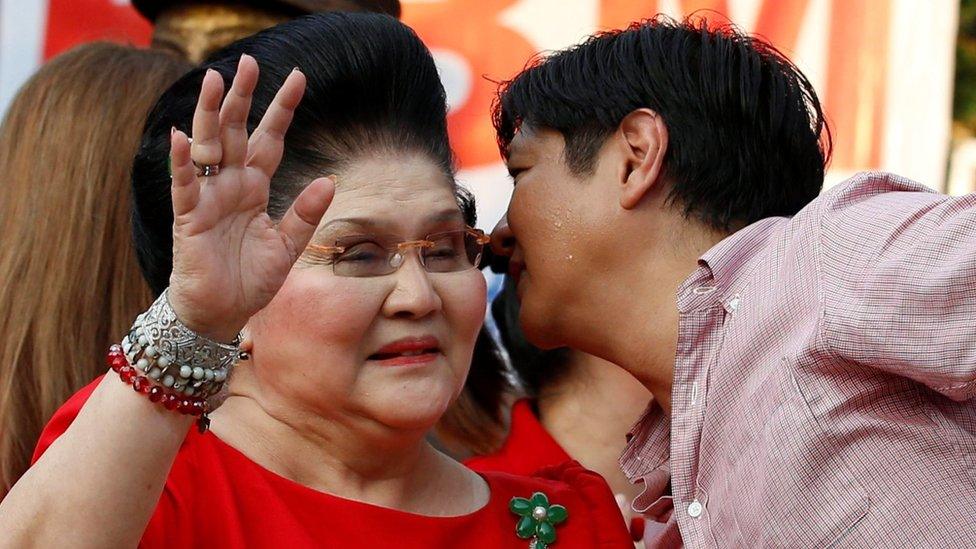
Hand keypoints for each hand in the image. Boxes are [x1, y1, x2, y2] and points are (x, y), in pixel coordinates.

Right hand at [167, 55, 334, 341]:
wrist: (222, 312)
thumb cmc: (252, 279)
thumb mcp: (289, 245)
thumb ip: (306, 213)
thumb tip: (329, 180)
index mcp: (255, 187)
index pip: (270, 139)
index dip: (282, 109)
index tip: (298, 78)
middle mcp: (231, 185)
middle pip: (237, 132)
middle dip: (244, 98)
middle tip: (251, 62)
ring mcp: (208, 198)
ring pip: (208, 147)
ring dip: (210, 114)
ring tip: (214, 79)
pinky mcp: (188, 217)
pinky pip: (184, 185)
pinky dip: (183, 162)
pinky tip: (183, 136)